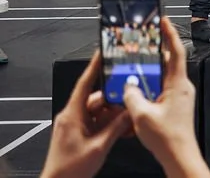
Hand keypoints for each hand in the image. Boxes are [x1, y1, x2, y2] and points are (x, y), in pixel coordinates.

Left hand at [40, 52, 131, 177]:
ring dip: (116, 115)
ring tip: (130, 118)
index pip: (84, 83)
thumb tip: (131, 111)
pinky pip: (99, 122)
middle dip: (116, 99)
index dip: (94, 65)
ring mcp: (77, 125)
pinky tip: (124, 129)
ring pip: (101, 111)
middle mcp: (73, 117)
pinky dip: (111, 124)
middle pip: (99, 98)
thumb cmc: (70, 169)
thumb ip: (117, 126)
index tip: (103, 51)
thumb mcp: (99, 146)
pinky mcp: (81, 134)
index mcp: (72, 114)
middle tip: (133, 97)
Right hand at [121, 18, 206, 176]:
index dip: (170, 34)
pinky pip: (162, 88)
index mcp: (178, 84)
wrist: (179, 156)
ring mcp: (179, 96)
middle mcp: (181, 87)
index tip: (164, 20)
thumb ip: (131, 96)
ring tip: (135, 66)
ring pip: (163, 76)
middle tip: (143, 42)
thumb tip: (127, 86)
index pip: (176, 51)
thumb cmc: (168, 138)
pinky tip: (138, 90)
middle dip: (155, 52)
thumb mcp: (142, 115)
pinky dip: (150, 85)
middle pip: (168, 62)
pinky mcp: (174, 105)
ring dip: (150, 71)